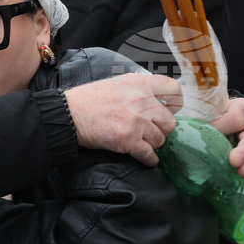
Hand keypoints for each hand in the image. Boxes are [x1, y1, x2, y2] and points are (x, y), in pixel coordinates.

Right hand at [65, 74, 181, 165]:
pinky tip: (146, 159)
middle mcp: (143, 101)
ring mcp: (138, 121)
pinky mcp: (130, 140)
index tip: (170, 110)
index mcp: (140, 83)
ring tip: (141, 143)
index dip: (175, 103)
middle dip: (161, 129)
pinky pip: (150, 155)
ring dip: (152, 144)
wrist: (69, 114)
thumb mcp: (116, 84)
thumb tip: (153, 100)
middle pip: (169, 121)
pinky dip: (149, 160)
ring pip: (160, 139)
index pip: (174, 90)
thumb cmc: (87, 100)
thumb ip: (137, 90)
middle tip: (150, 131)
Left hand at [211, 97, 243, 178]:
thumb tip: (197, 134)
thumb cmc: (212, 116)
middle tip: (234, 162)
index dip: (222, 128)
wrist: (218, 120)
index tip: (209, 136)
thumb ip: (206, 121)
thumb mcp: (209, 113)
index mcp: (243, 108)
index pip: (236, 119)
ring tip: (242, 173)